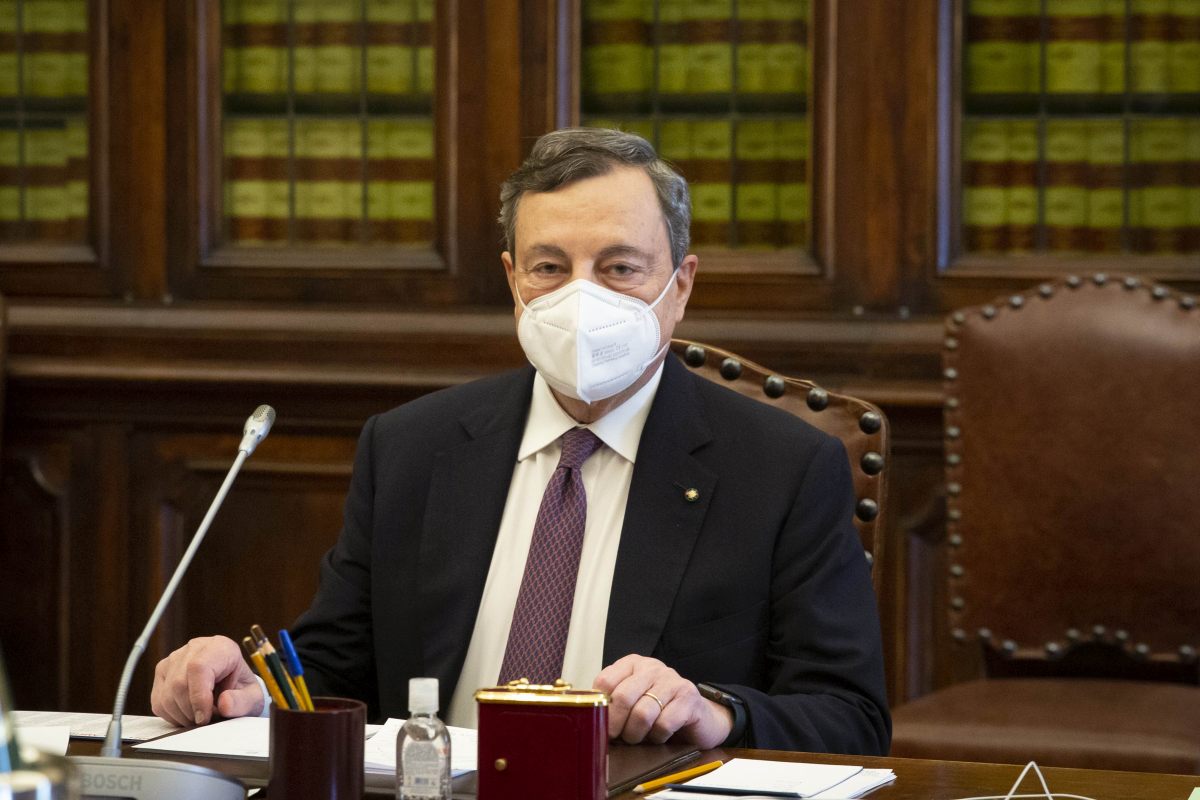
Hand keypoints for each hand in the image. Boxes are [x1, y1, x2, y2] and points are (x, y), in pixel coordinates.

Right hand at [150, 635, 263, 725]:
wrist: (232, 687)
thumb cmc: (241, 690)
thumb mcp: (252, 698)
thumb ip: (242, 702)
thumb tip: (224, 704)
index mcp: (221, 647)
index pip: (198, 668)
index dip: (198, 697)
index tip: (205, 718)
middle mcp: (195, 648)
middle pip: (179, 684)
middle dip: (191, 711)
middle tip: (206, 721)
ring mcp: (174, 659)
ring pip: (166, 695)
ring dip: (182, 715)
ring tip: (201, 716)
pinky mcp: (162, 673)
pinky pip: (158, 702)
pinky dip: (172, 715)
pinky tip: (188, 713)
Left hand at [592, 655, 731, 746]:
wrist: (699, 717)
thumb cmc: (658, 711)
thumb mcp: (631, 701)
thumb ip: (611, 703)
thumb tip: (587, 719)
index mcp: (632, 664)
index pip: (605, 681)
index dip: (600, 708)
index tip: (599, 725)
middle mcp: (651, 667)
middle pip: (622, 697)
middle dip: (616, 725)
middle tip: (618, 737)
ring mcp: (672, 680)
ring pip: (642, 714)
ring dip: (636, 734)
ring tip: (638, 738)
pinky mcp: (689, 697)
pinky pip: (664, 724)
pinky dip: (658, 737)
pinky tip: (660, 736)